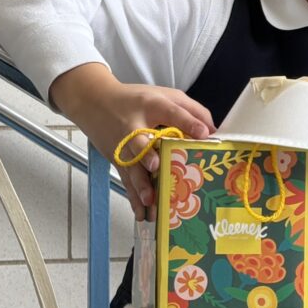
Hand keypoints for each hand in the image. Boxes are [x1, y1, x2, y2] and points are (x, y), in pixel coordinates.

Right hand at [47, 63, 213, 220]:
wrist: (94, 102)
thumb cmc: (137, 100)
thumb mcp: (165, 95)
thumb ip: (191, 110)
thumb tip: (213, 131)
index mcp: (151, 106)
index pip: (171, 112)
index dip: (187, 122)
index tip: (203, 133)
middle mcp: (134, 126)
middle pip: (140, 142)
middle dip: (147, 155)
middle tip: (156, 166)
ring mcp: (123, 146)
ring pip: (131, 167)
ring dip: (140, 184)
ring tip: (150, 200)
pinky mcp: (117, 160)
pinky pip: (126, 180)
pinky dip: (133, 197)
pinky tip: (141, 212)